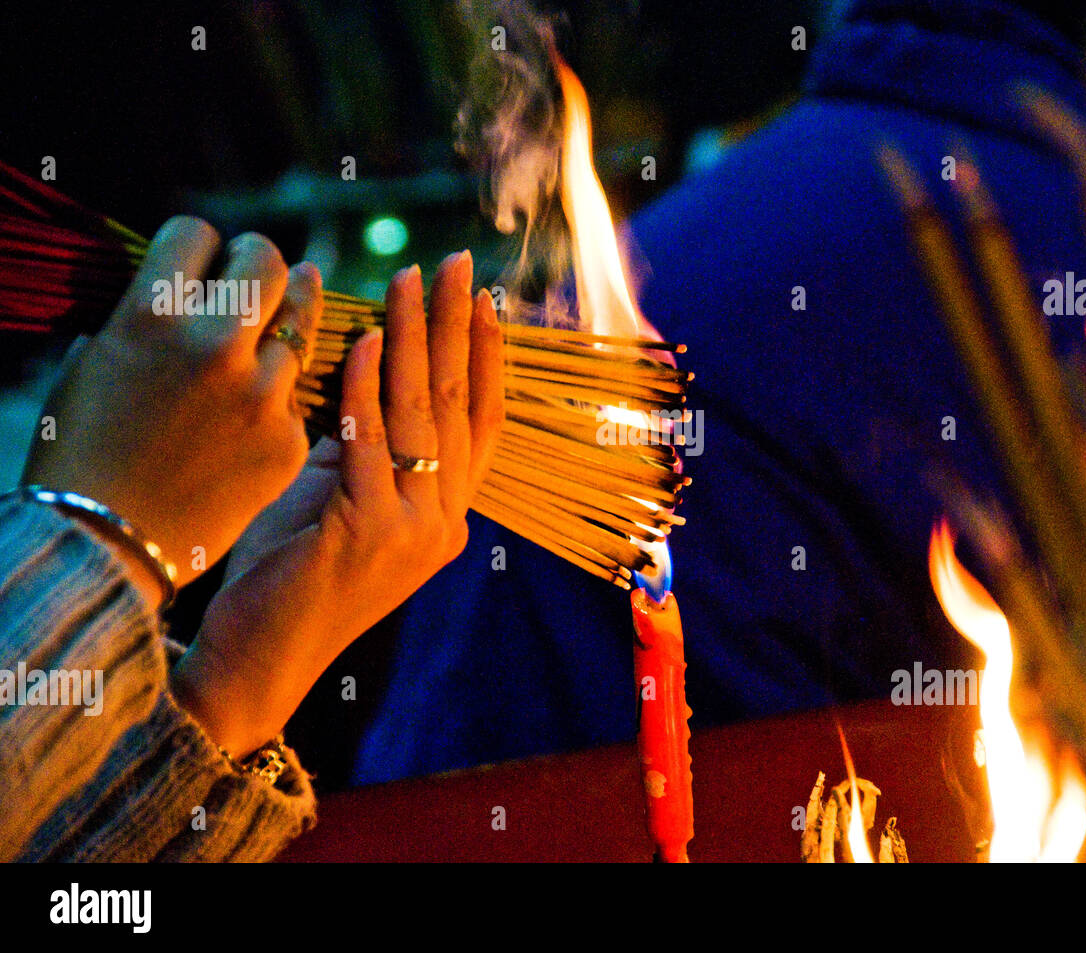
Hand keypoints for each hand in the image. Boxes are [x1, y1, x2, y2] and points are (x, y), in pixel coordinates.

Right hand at [22, 217, 321, 602]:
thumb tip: (175, 289)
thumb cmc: (79, 454)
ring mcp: (260, 393)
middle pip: (266, 260)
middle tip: (254, 279)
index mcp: (151, 314)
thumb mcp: (91, 366)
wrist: (106, 547)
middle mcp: (214, 344)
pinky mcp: (289, 439)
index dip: (200, 247)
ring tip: (286, 312)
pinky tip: (263, 406)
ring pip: (304, 319)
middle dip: (258, 264)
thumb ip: (138, 318)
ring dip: (292, 313)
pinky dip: (283, 393)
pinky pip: (298, 392)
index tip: (202, 264)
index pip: (198, 233)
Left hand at [170, 252, 504, 757]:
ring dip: (416, 340)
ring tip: (412, 281)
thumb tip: (368, 370)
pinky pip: (371, 444)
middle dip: (460, 328)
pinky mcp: (368, 535)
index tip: (483, 301)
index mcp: (447, 518)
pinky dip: (365, 388)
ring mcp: (413, 532)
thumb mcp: (339, 500)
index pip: (481, 424)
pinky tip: (362, 341)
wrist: (261, 662)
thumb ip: (365, 448)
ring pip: (422, 417)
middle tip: (459, 264)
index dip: (487, 358)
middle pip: (459, 407)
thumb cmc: (292, 578)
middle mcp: (445, 523)